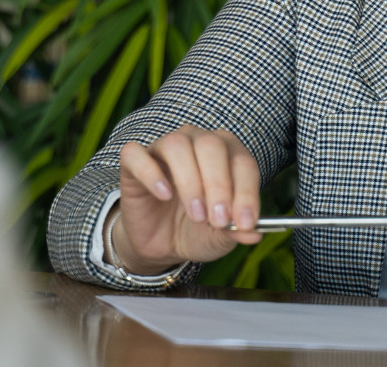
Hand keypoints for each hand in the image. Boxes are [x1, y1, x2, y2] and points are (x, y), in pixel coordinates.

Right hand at [111, 126, 261, 273]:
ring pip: (177, 145)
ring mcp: (163, 148)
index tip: (244, 222)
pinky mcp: (133, 162)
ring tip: (195, 214)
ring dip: (190, 181)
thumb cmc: (197, 230)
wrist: (161, 243)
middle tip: (218, 219)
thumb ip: (236, 231)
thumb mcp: (220, 237)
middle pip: (211, 145)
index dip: (246, 191)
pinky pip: (136, 154)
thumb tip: (253, 234)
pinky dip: (151, 173)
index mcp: (226, 154)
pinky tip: (163, 194)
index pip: (242, 161)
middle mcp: (196, 142)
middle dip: (218, 185)